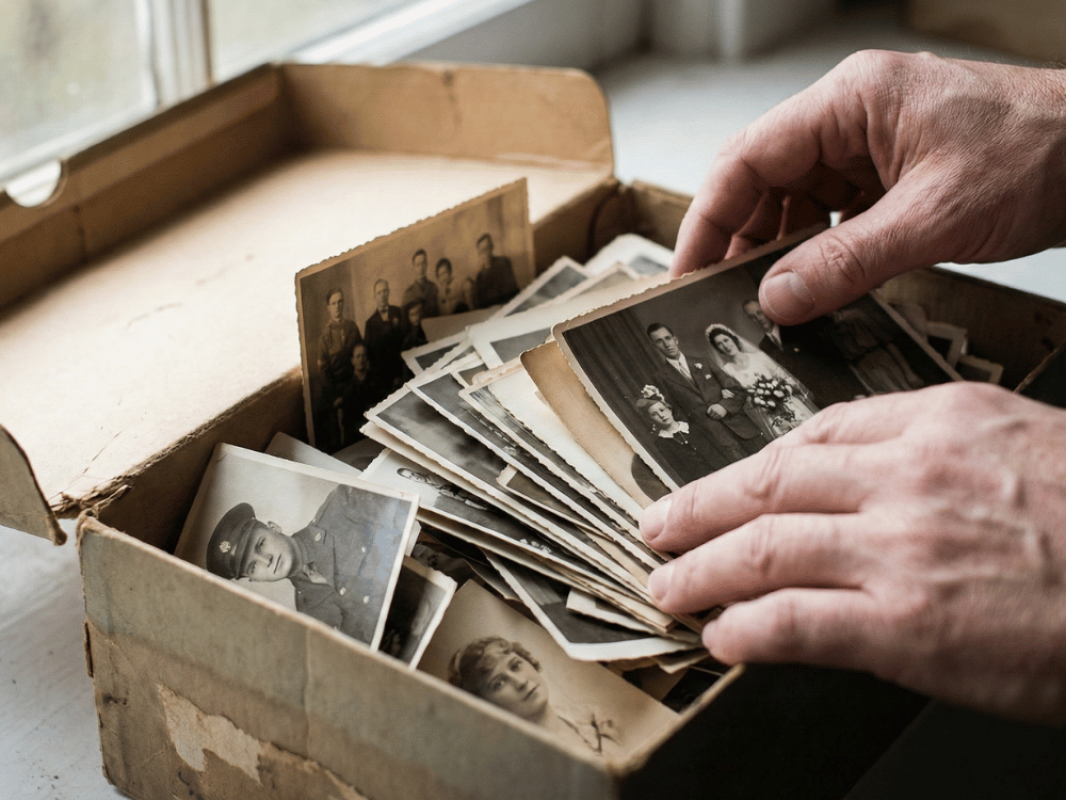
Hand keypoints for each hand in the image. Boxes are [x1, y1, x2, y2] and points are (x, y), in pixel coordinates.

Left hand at [641, 383, 1065, 723]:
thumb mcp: (1023, 448)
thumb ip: (936, 458)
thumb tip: (866, 488)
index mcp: (939, 422)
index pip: (815, 432)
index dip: (755, 464)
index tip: (727, 482)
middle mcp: (907, 475)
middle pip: (769, 482)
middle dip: (699, 506)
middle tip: (658, 523)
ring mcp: (900, 548)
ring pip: (763, 547)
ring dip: (700, 568)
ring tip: (667, 583)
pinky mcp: (906, 625)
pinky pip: (794, 620)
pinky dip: (746, 626)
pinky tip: (721, 635)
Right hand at [672, 50, 1065, 323]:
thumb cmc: (1042, 152)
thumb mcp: (934, 218)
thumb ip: (845, 262)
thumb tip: (777, 298)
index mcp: (850, 101)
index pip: (746, 158)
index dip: (707, 219)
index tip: (687, 272)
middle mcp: (850, 117)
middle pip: (761, 180)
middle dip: (737, 240)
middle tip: (718, 297)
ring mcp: (868, 145)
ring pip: (792, 201)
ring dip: (776, 251)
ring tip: (765, 299)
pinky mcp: (887, 174)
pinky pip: (829, 214)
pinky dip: (814, 251)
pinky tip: (811, 283)